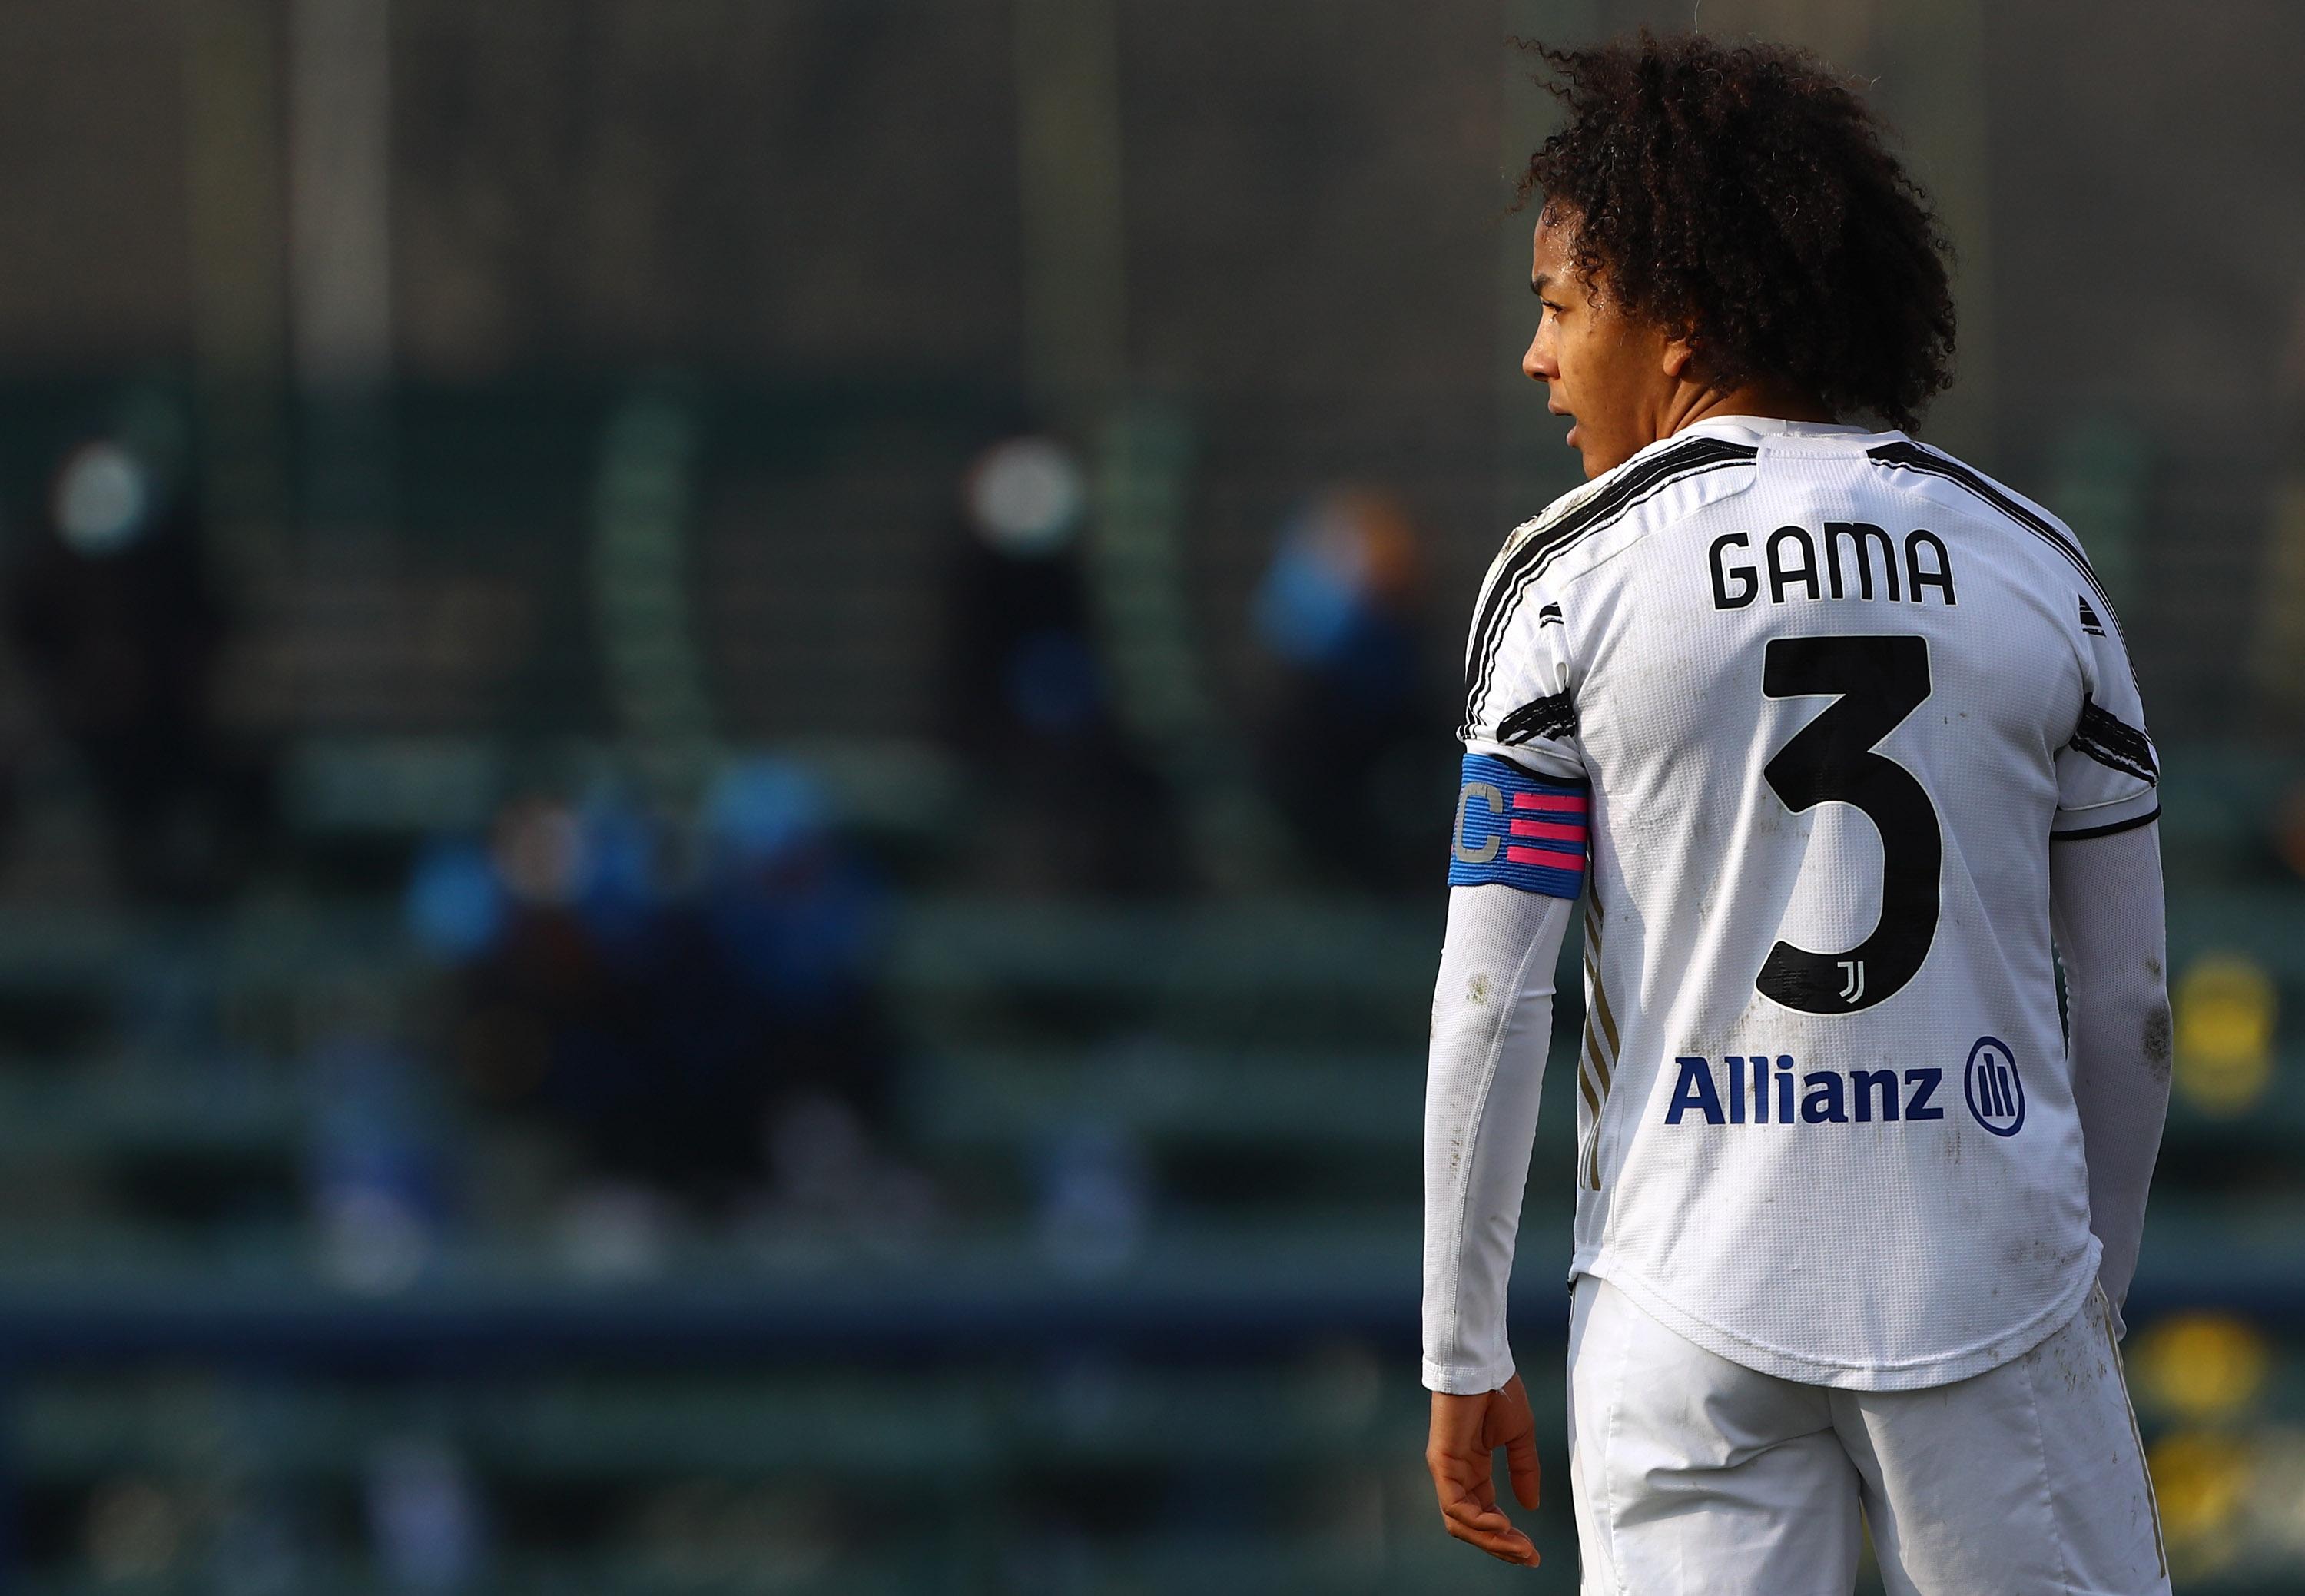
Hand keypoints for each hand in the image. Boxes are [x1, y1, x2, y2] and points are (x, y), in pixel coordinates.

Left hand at [1425, 1373, 1540, 1565]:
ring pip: (1461, 1522)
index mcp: (1474, 1469)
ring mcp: (1447, 1470)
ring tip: (1517, 1545)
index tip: (1531, 1550)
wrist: (1482, 1365)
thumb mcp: (1519, 1438)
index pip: (1486, 1514)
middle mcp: (1457, 1474)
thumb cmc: (1498, 1392)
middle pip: (1472, 1526)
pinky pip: (1454, 1503)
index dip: (1507, 1536)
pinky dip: (1477, 1520)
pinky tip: (1501, 1524)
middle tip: (1527, 1556)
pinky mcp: (1441, 1461)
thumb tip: (1531, 1505)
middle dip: (1501, 1546)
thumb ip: (1524, 1471)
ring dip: (1491, 1539)